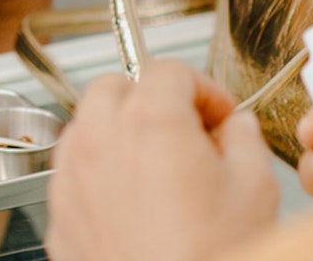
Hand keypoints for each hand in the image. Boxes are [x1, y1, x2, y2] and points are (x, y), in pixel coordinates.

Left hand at [45, 59, 279, 260]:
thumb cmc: (212, 259)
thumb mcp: (255, 190)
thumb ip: (244, 139)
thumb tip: (234, 127)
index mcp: (149, 119)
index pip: (168, 70)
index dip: (203, 89)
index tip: (219, 117)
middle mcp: (99, 138)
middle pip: (114, 88)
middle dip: (150, 101)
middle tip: (186, 135)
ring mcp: (70, 175)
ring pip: (87, 128)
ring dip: (119, 134)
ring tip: (159, 171)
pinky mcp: (58, 213)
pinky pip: (74, 174)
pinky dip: (99, 175)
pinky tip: (134, 207)